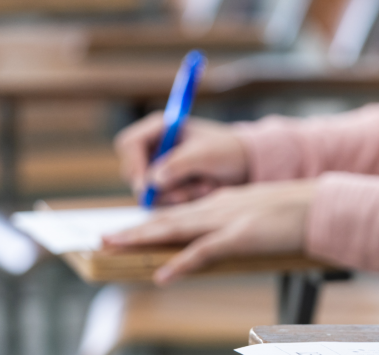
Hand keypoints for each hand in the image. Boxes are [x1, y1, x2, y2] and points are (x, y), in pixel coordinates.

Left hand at [103, 180, 313, 284]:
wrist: (322, 205)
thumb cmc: (300, 213)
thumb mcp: (264, 215)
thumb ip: (243, 222)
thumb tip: (233, 237)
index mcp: (225, 202)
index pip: (181, 213)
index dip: (153, 223)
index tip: (131, 231)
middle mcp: (219, 207)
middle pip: (168, 218)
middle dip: (135, 229)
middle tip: (104, 238)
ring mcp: (228, 220)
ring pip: (175, 229)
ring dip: (142, 238)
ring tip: (114, 246)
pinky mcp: (240, 237)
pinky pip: (203, 252)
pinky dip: (180, 264)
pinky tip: (162, 275)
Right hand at [115, 112, 247, 203]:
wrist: (249, 165)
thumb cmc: (228, 150)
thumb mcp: (205, 154)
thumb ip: (178, 164)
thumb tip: (153, 181)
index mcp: (160, 128)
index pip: (129, 144)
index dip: (134, 164)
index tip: (146, 184)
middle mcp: (156, 148)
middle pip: (133, 172)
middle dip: (159, 187)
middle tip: (184, 194)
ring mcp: (161, 168)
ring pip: (149, 191)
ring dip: (177, 195)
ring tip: (206, 186)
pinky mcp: (170, 186)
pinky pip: (164, 202)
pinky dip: (185, 200)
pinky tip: (205, 191)